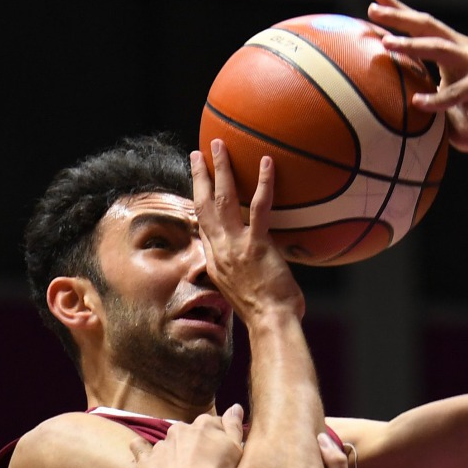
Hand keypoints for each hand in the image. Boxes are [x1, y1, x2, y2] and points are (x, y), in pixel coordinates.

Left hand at [130, 404, 245, 467]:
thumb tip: (235, 406)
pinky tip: (147, 458)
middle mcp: (180, 430)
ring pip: (169, 443)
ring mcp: (161, 444)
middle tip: (200, 465)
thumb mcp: (235, 449)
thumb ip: (234, 425)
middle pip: (189, 433)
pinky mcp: (145, 460)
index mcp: (203, 425)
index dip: (217, 439)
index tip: (218, 454)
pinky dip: (143, 450)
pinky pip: (140, 448)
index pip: (212, 425)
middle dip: (194, 445)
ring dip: (174, 453)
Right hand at [190, 143, 304, 322]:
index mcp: (215, 260)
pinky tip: (267, 162)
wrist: (269, 323)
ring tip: (219, 144)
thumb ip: (243, 272)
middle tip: (198, 152)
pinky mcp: (256, 244)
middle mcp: (220, 249)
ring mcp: (236, 245)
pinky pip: (260, 207)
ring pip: (224, 198)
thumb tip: (254, 264)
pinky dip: (264, 183)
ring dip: (220, 168)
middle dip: (200, 176)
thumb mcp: (243, 291)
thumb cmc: (265, 313)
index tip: (198, 185)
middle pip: (204, 204)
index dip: (199, 202)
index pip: (203, 225)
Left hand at [367, 0, 467, 162]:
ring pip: (441, 48)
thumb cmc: (463, 123)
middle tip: (374, 10)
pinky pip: (456, 92)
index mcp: (450, 50)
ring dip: (412, 45)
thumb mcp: (431, 104)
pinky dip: (437, 99)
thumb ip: (412, 91)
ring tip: (387, 44)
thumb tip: (373, 93)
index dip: (399, 10)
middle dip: (400, 16)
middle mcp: (464, 51)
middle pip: (428, 26)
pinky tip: (417, 102)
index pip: (422, 26)